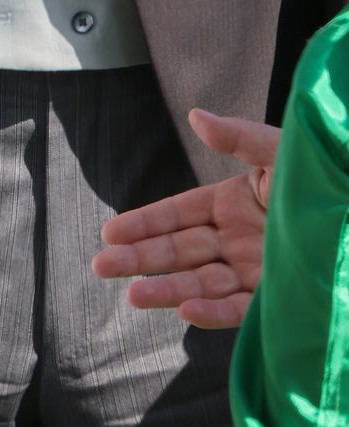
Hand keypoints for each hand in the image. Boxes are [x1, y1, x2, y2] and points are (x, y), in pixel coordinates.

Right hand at [91, 109, 279, 327]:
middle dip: (141, 259)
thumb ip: (239, 137)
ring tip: (131, 295)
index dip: (145, 223)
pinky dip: (213, 311)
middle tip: (101, 267)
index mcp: (236, 200)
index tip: (110, 233)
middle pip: (182, 251)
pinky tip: (185, 310)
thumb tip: (196, 115)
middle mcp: (241, 238)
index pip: (180, 214)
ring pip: (202, 282)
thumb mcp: (281, 151)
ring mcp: (258, 270)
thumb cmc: (328, 177)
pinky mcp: (278, 298)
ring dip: (167, 288)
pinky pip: (240, 308)